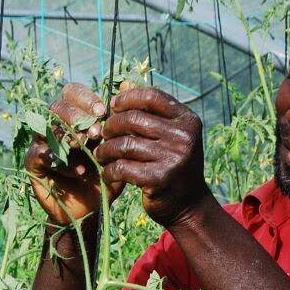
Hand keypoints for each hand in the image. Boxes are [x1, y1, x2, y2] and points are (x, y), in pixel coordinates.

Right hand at [24, 82, 111, 224]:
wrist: (93, 211)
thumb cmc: (107, 177)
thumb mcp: (120, 150)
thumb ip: (123, 119)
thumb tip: (128, 82)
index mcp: (76, 118)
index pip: (72, 93)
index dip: (85, 98)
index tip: (103, 110)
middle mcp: (56, 127)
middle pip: (56, 106)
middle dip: (76, 116)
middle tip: (95, 132)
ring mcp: (42, 144)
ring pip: (44, 127)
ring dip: (67, 135)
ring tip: (85, 148)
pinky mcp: (34, 165)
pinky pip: (37, 155)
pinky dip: (58, 161)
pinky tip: (77, 171)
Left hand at [96, 86, 209, 226]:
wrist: (189, 205)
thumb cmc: (174, 165)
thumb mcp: (171, 135)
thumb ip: (150, 112)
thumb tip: (123, 84)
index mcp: (187, 120)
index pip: (152, 96)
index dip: (127, 98)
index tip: (113, 107)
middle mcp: (183, 136)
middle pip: (133, 119)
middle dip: (111, 126)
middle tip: (103, 135)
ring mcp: (173, 158)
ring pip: (124, 144)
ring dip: (106, 150)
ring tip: (101, 154)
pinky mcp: (159, 179)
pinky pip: (122, 168)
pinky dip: (109, 171)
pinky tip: (107, 173)